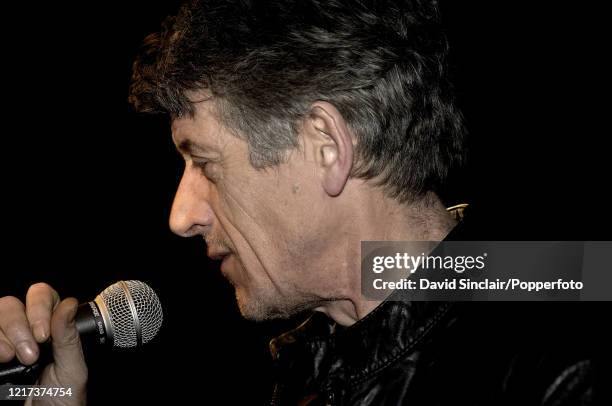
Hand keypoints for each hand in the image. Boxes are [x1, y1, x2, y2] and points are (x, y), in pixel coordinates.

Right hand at [0, 283, 86, 404]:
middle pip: (11, 304)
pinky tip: (1, 360)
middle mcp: (26, 329)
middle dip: (19, 328)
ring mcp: (5, 341)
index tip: (43, 335)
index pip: (41, 295)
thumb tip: (69, 304)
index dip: (40, 308)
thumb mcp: (72, 369)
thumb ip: (69, 337)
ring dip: (4, 337)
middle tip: (31, 354)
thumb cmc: (62, 399)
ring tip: (12, 359)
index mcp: (52, 326)